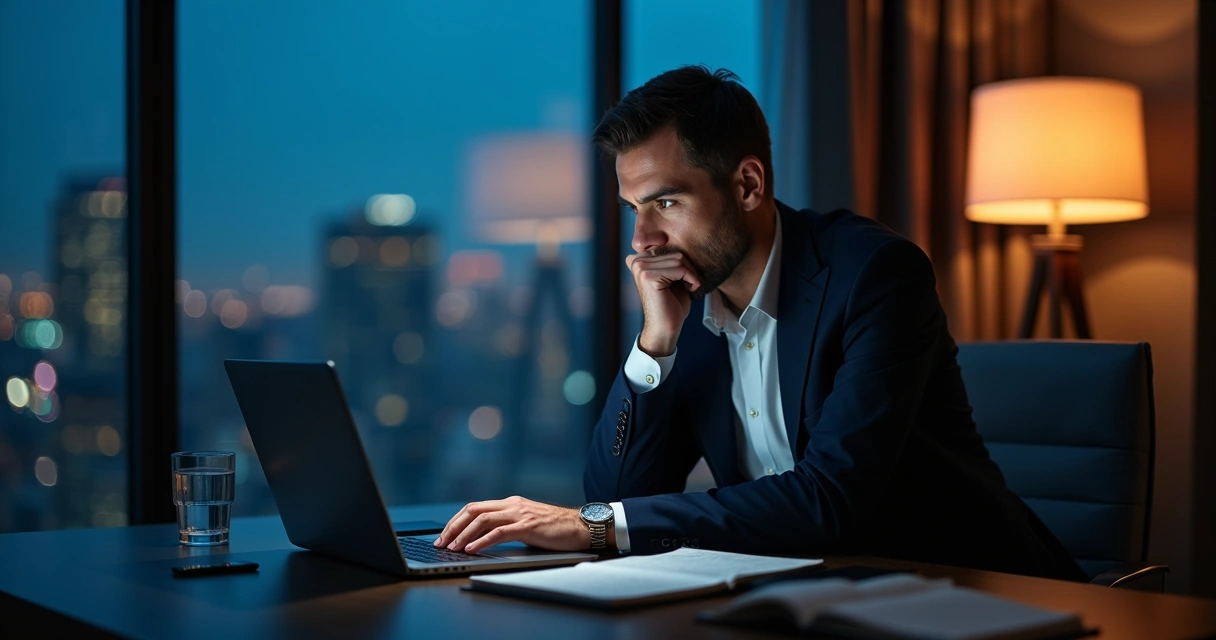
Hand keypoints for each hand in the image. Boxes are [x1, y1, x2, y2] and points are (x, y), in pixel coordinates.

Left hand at [434, 496, 609, 554]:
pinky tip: (472, 549)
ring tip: (452, 548)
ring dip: (463, 535)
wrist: (581, 526)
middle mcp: (512, 505)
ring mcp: (520, 514)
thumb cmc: (556, 528)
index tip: (444, 535)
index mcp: (510, 503)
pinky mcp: (528, 526)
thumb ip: (508, 525)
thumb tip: (482, 539)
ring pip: (482, 520)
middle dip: (453, 527)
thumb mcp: (527, 522)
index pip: (475, 508)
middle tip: (441, 542)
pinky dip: (482, 541)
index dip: (456, 521)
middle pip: (473, 510)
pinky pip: (499, 532)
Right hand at [626, 252, 700, 356]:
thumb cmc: (672, 304)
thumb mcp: (672, 276)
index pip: (671, 248)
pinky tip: (689, 290)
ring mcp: (641, 268)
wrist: (666, 328)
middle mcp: (637, 262)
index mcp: (640, 260)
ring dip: (691, 275)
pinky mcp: (648, 276)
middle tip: (688, 285)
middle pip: (676, 253)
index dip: (684, 264)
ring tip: (687, 287)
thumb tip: (676, 244)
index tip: (683, 279)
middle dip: (689, 269)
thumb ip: (671, 259)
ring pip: (679, 260)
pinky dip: (691, 279)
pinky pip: (680, 269)